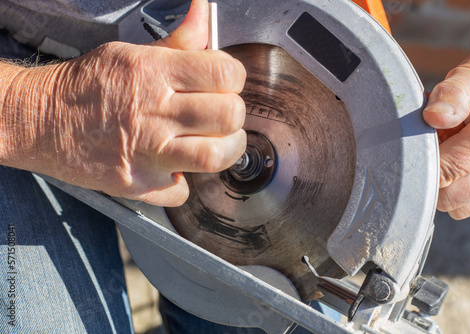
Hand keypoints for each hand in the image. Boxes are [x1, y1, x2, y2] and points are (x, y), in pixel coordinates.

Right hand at [0, 0, 246, 206]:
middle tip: (221, 116)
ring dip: (225, 151)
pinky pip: (182, 192)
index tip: (225, 84)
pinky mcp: (138, 184)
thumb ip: (179, 40)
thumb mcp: (132, 52)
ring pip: (215, 157)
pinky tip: (173, 169)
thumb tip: (204, 12)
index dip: (234, 78)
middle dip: (234, 115)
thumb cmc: (88, 86)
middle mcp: (153, 112)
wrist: (40, 121)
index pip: (225, 74)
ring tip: (213, 144)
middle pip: (229, 116)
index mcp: (155, 73)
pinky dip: (182, 184)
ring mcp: (146, 152)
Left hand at [423, 39, 469, 218]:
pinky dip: (449, 190)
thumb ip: (452, 93)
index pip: (442, 172)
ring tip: (442, 152)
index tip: (408, 147)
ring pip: (450, 205)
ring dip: (438, 184)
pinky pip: (460, 207)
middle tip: (426, 146)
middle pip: (443, 196)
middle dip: (426, 174)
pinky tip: (450, 164)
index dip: (418, 163)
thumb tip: (433, 116)